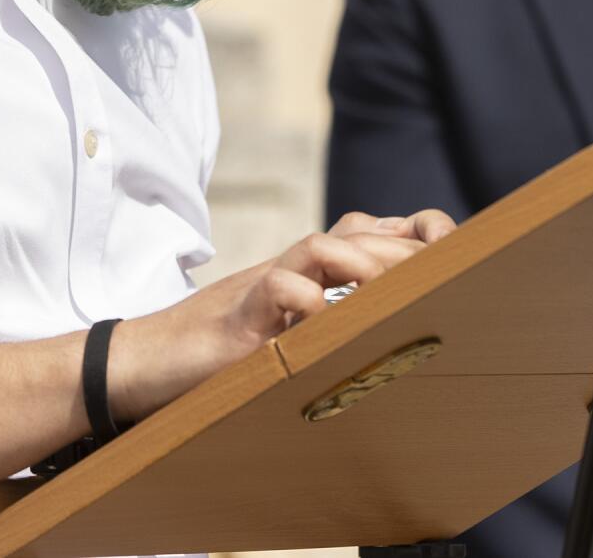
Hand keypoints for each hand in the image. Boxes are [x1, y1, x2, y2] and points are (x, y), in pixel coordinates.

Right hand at [107, 207, 455, 423]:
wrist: (144, 363)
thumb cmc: (222, 353)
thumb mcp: (288, 335)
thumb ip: (332, 320)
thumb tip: (398, 329)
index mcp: (306, 272)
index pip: (368, 229)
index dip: (411, 232)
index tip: (448, 251)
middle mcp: (289, 270)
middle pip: (358, 233)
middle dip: (406, 251)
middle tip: (444, 278)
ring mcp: (263, 288)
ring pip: (322, 247)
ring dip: (365, 263)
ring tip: (398, 291)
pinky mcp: (238, 316)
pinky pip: (276, 289)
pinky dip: (303, 301)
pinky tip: (322, 323)